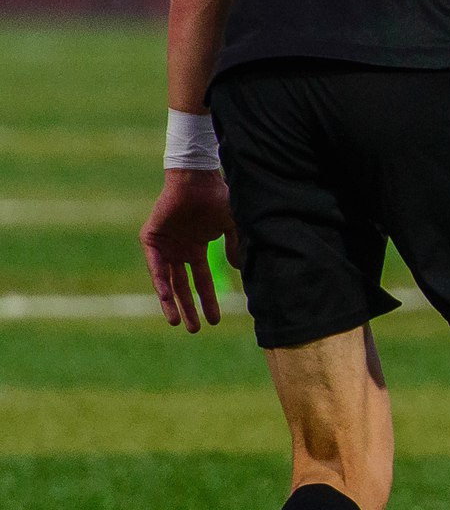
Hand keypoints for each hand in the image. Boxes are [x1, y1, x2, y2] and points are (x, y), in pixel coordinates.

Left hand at [141, 168, 233, 330]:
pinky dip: (160, 282)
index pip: (202, 281)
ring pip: (167, 281)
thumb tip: (239, 269)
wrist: (198, 179)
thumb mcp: (232, 227)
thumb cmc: (218, 198)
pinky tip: (165, 298)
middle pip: (183, 286)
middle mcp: (179, 250)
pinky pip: (154, 266)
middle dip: (189, 308)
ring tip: (176, 322)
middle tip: (194, 329)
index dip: (208, 300)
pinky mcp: (151, 239)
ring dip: (171, 302)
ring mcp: (165, 246)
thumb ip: (235, 247)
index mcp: (197, 249)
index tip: (215, 320)